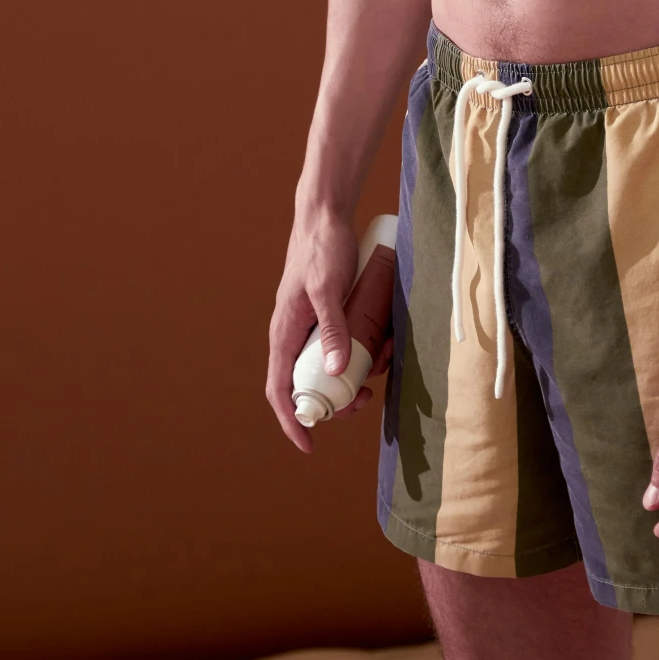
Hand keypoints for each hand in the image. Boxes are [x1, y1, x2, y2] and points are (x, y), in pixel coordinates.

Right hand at [265, 205, 370, 451]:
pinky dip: (356, 351)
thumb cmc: (321, 248)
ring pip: (326, 366)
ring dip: (350, 376)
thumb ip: (331, 326)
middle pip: (307, 384)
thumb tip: (337, 371)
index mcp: (284, 333)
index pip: (280, 390)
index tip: (309, 444)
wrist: (325, 215)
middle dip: (334, 400)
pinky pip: (339, 344)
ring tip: (378, 368)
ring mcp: (310, 324)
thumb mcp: (326, 288)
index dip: (292, 420)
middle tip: (362, 401)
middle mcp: (293, 334)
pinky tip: (378, 344)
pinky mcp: (327, 314)